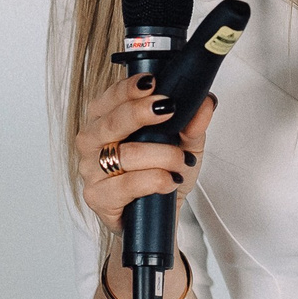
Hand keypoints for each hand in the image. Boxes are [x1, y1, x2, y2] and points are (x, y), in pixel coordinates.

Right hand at [77, 72, 216, 233]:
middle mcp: (93, 142)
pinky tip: (169, 181)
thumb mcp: (185, 144)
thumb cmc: (163, 173)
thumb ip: (193, 123)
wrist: (158, 215)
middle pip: (111, 122)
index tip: (152, 83)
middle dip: (141, 113)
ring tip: (181, 161)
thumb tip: (206, 101)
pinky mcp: (97, 198)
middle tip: (168, 108)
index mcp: (106, 120)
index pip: (110, 98)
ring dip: (162, 155)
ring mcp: (91, 171)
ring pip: (125, 155)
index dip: (128, 89)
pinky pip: (126, 185)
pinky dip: (154, 180)